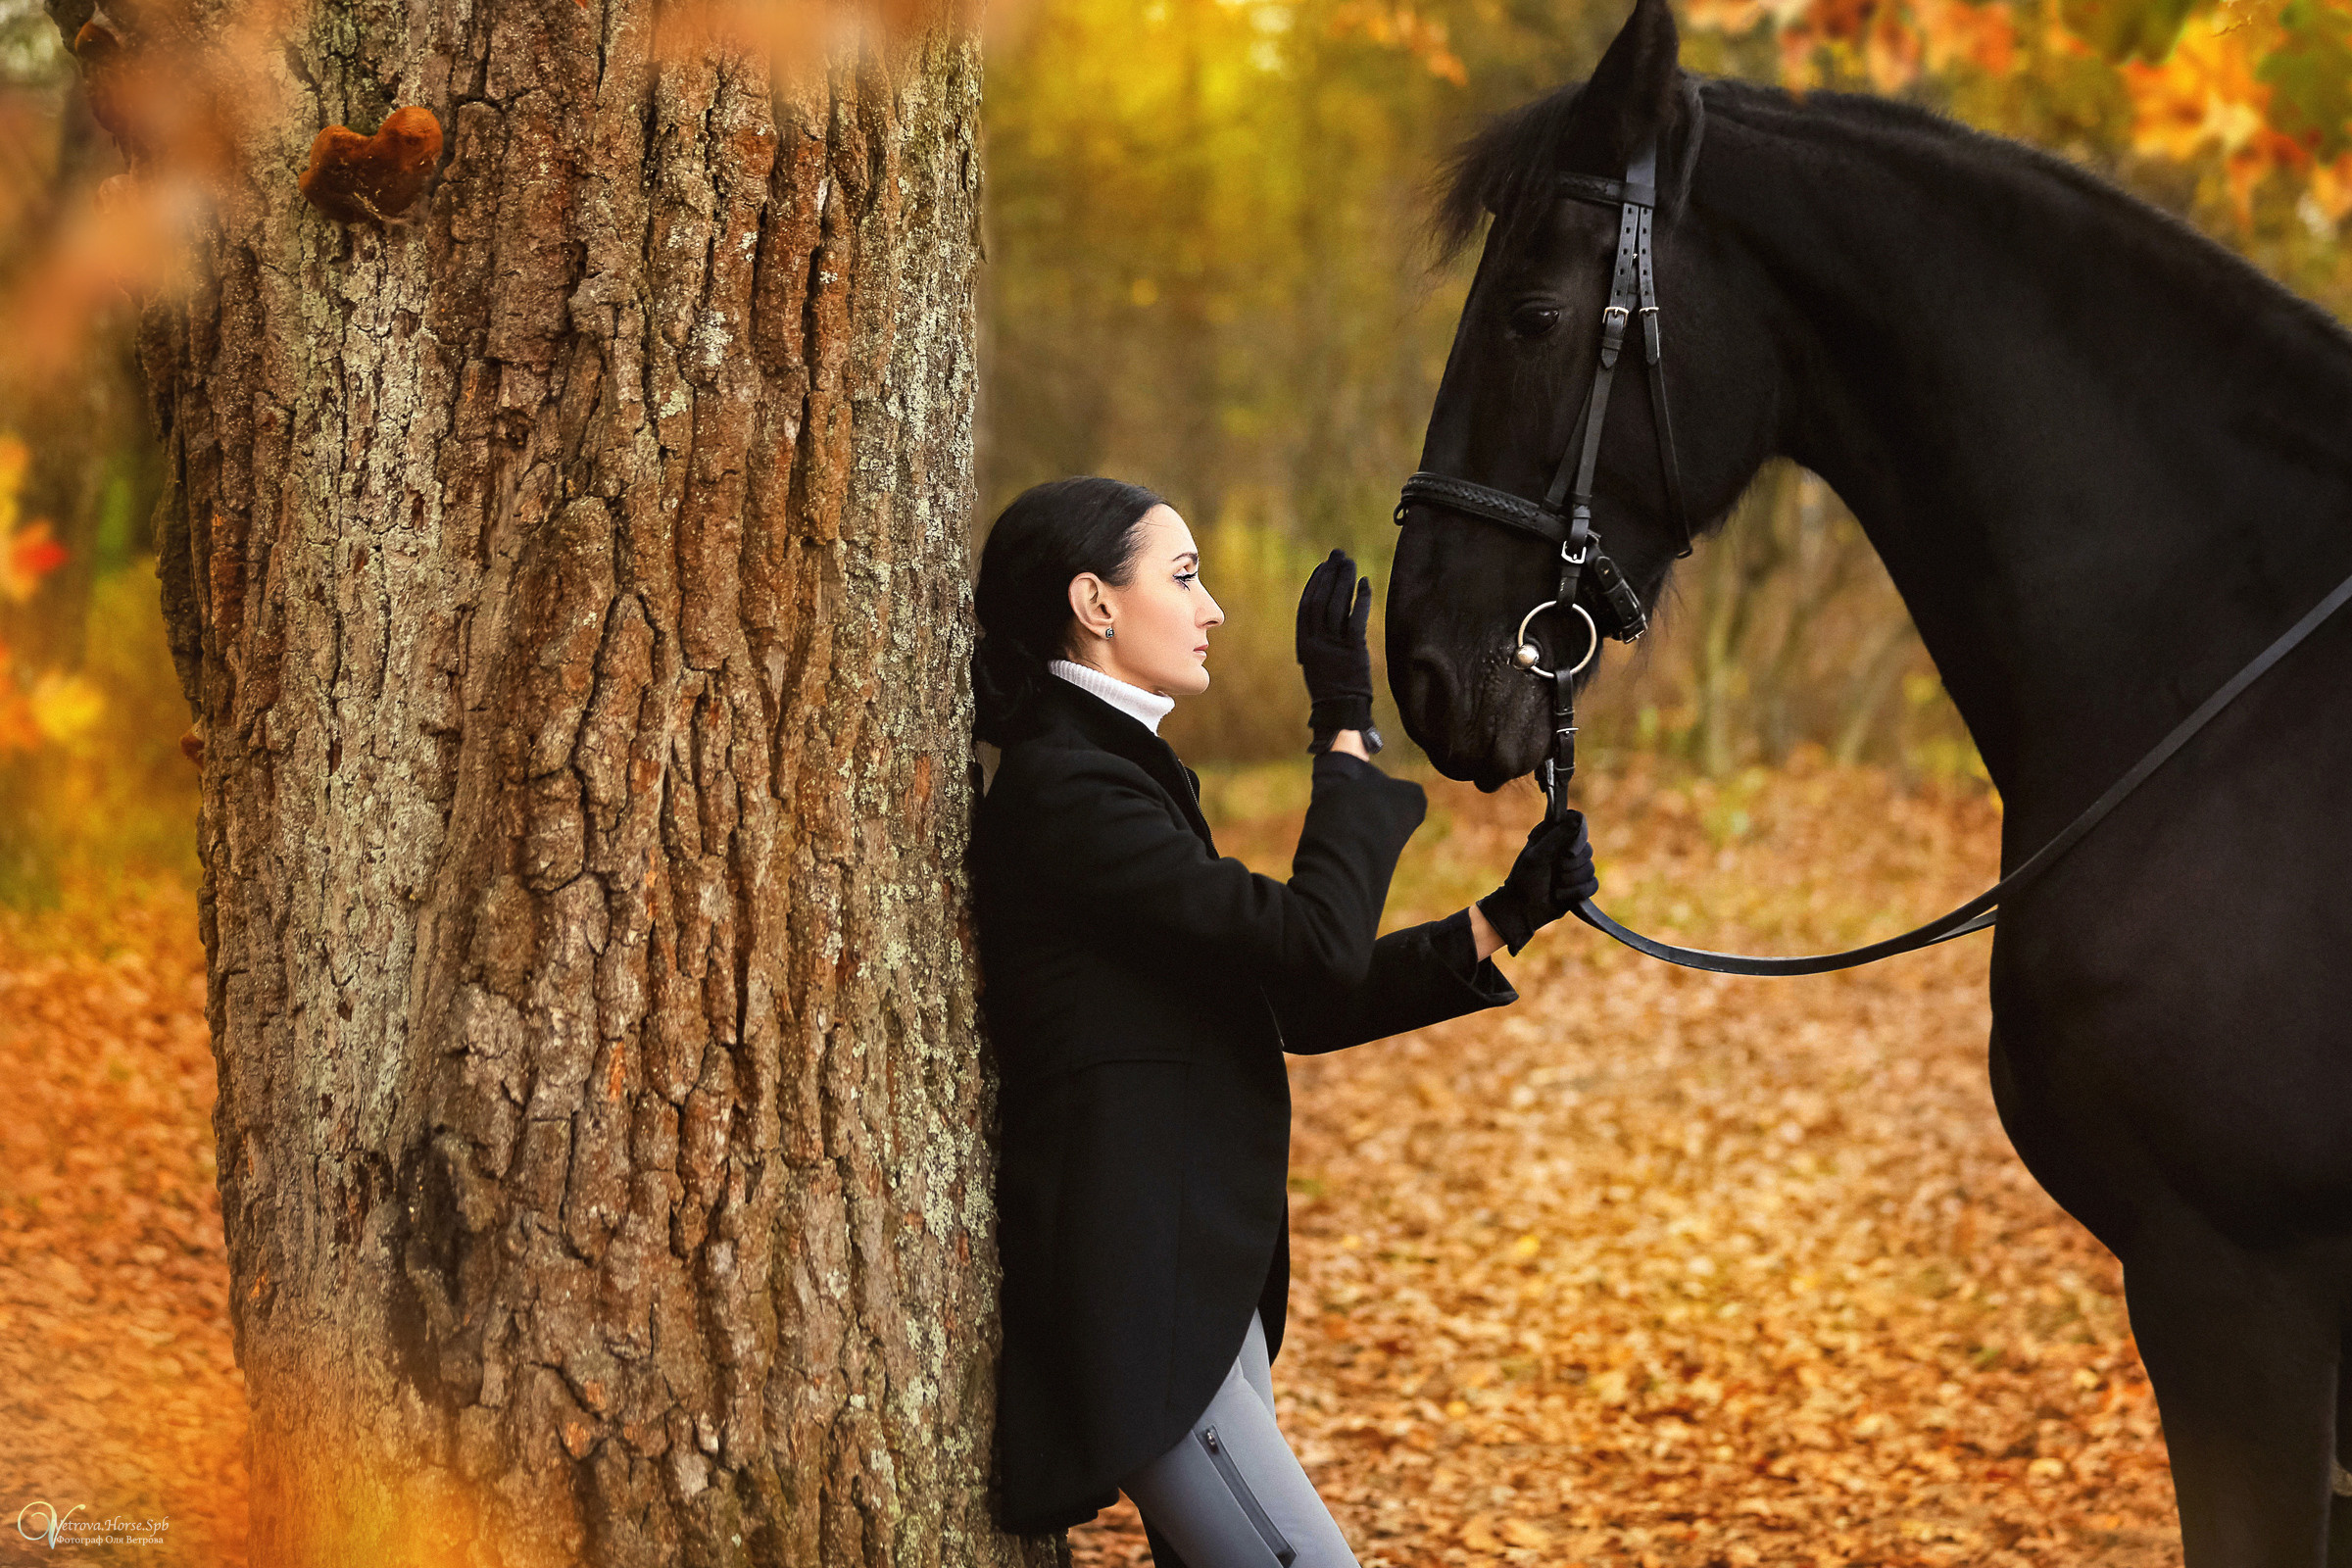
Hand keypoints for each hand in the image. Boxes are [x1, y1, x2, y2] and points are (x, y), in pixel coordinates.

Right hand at [1295, 548, 1373, 738]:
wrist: (1341, 712)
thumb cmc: (1332, 689)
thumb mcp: (1318, 663)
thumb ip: (1320, 638)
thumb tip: (1330, 611)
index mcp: (1304, 644)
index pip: (1307, 605)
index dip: (1315, 583)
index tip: (1323, 566)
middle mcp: (1316, 642)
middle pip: (1321, 600)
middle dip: (1330, 575)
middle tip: (1339, 556)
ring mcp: (1334, 645)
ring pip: (1337, 605)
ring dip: (1344, 581)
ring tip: (1350, 564)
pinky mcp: (1353, 650)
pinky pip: (1356, 618)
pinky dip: (1361, 598)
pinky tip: (1365, 583)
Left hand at [1476, 811, 1598, 955]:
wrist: (1522, 910)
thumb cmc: (1524, 879)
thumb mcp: (1538, 855)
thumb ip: (1557, 836)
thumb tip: (1578, 818)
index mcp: (1554, 837)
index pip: (1578, 825)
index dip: (1578, 838)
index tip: (1568, 852)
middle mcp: (1566, 851)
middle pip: (1587, 850)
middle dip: (1572, 865)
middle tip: (1556, 871)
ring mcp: (1574, 868)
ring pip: (1590, 869)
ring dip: (1572, 881)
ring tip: (1555, 887)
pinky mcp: (1580, 886)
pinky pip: (1593, 885)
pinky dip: (1578, 892)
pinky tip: (1562, 895)